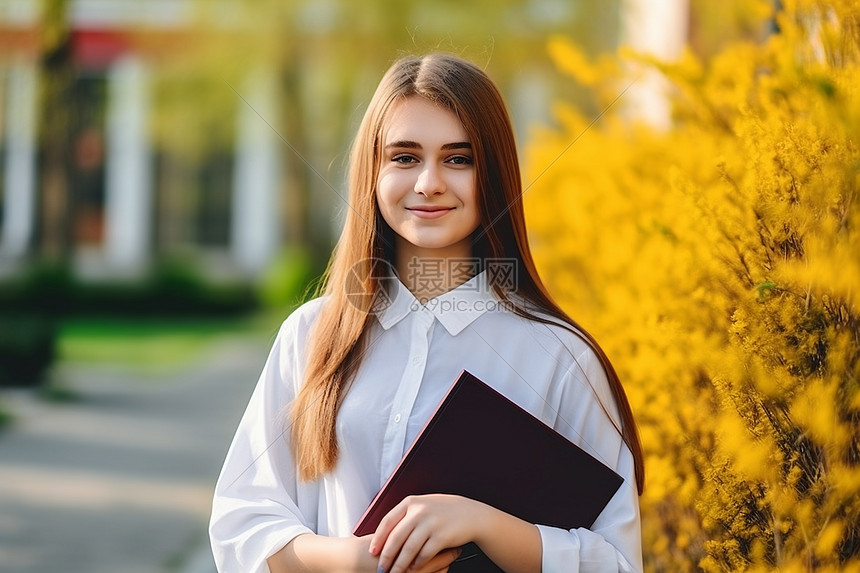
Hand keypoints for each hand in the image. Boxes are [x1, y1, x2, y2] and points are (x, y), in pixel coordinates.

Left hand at [369, 494, 485, 572]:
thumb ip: (405, 515)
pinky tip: (414, 569)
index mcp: (411, 502)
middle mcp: (419, 511)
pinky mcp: (442, 536)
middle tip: (381, 569)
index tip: (372, 552)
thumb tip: (384, 532)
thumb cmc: (444, 511)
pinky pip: (424, 554)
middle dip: (386, 556)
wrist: (471, 514)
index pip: (387, 522)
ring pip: (409, 549)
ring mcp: (431, 523)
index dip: (378, 539)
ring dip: (400, 565)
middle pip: (396, 538)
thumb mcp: (422, 505)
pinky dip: (417, 564)